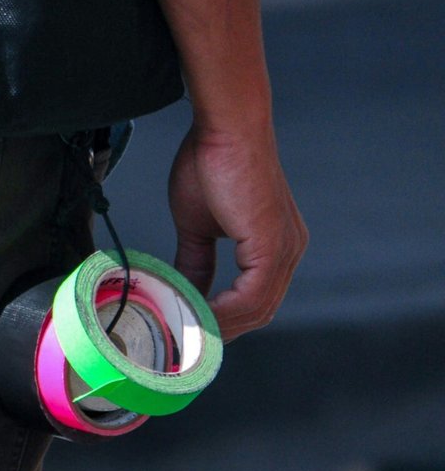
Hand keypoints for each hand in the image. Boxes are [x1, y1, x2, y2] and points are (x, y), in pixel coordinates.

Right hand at [167, 125, 307, 340]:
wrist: (225, 128)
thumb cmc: (212, 162)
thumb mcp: (197, 225)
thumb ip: (195, 261)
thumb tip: (183, 289)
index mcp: (274, 245)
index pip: (254, 299)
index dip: (222, 320)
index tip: (188, 330)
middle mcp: (288, 250)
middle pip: (259, 312)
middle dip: (221, 331)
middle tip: (183, 342)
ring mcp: (283, 249)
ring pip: (256, 309)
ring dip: (218, 326)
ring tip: (182, 333)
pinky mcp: (271, 245)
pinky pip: (250, 296)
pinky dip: (221, 311)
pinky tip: (193, 314)